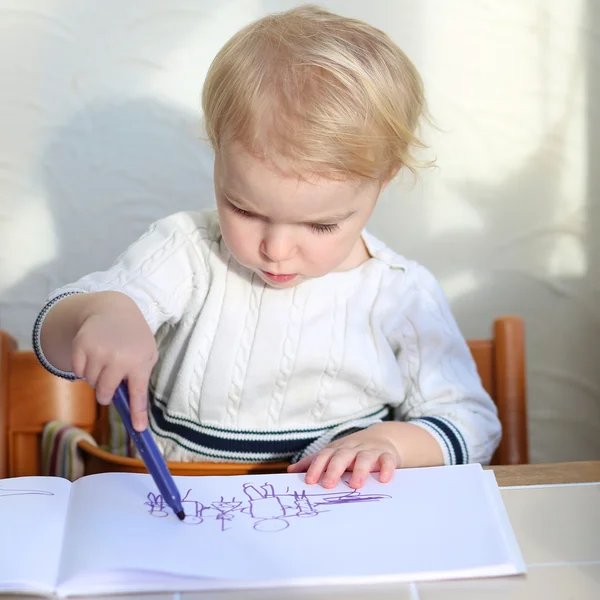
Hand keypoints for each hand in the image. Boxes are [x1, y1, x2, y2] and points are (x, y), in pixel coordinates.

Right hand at [71, 292, 157, 430]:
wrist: (113, 309)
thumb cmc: (134, 337)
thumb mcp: (146, 354)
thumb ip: (140, 379)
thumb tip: (134, 410)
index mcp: (139, 360)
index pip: (138, 393)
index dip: (138, 413)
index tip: (139, 429)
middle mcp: (119, 357)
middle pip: (105, 393)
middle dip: (106, 394)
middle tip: (109, 386)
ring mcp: (99, 351)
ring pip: (91, 383)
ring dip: (96, 378)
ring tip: (105, 361)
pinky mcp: (81, 346)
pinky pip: (78, 372)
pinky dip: (84, 369)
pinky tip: (93, 355)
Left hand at [287, 423, 400, 489]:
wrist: (382, 438)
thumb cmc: (352, 451)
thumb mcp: (333, 454)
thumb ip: (313, 462)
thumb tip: (290, 471)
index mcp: (338, 449)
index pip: (324, 456)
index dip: (316, 467)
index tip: (309, 481)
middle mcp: (353, 449)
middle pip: (342, 456)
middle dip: (334, 469)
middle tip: (328, 485)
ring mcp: (370, 451)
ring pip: (364, 458)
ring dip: (359, 470)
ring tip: (356, 485)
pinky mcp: (387, 456)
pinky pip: (387, 461)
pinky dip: (386, 469)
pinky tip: (383, 479)